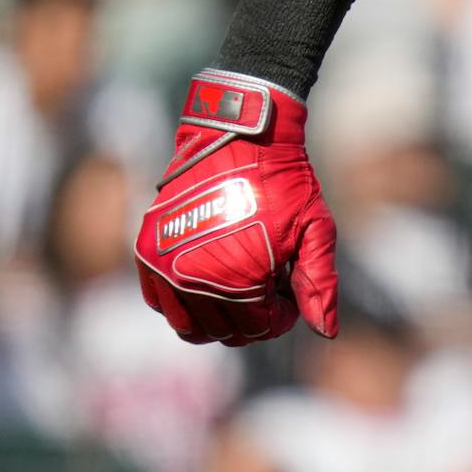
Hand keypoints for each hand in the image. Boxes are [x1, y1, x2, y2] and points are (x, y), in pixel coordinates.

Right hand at [134, 70, 337, 344]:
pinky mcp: (146, 253)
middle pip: (225, 332)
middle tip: (270, 288)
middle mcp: (194, 280)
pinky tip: (209, 282)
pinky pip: (159, 303)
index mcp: (239, 280)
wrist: (240, 137)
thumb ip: (319, 283)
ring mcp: (164, 268)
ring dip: (218, 318)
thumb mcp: (316, 230)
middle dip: (254, 317)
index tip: (290, 290)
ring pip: (189, 327)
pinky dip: (183, 304)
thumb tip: (326, 333)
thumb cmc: (284, 183)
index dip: (283, 315)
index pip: (260, 328)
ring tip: (243, 288)